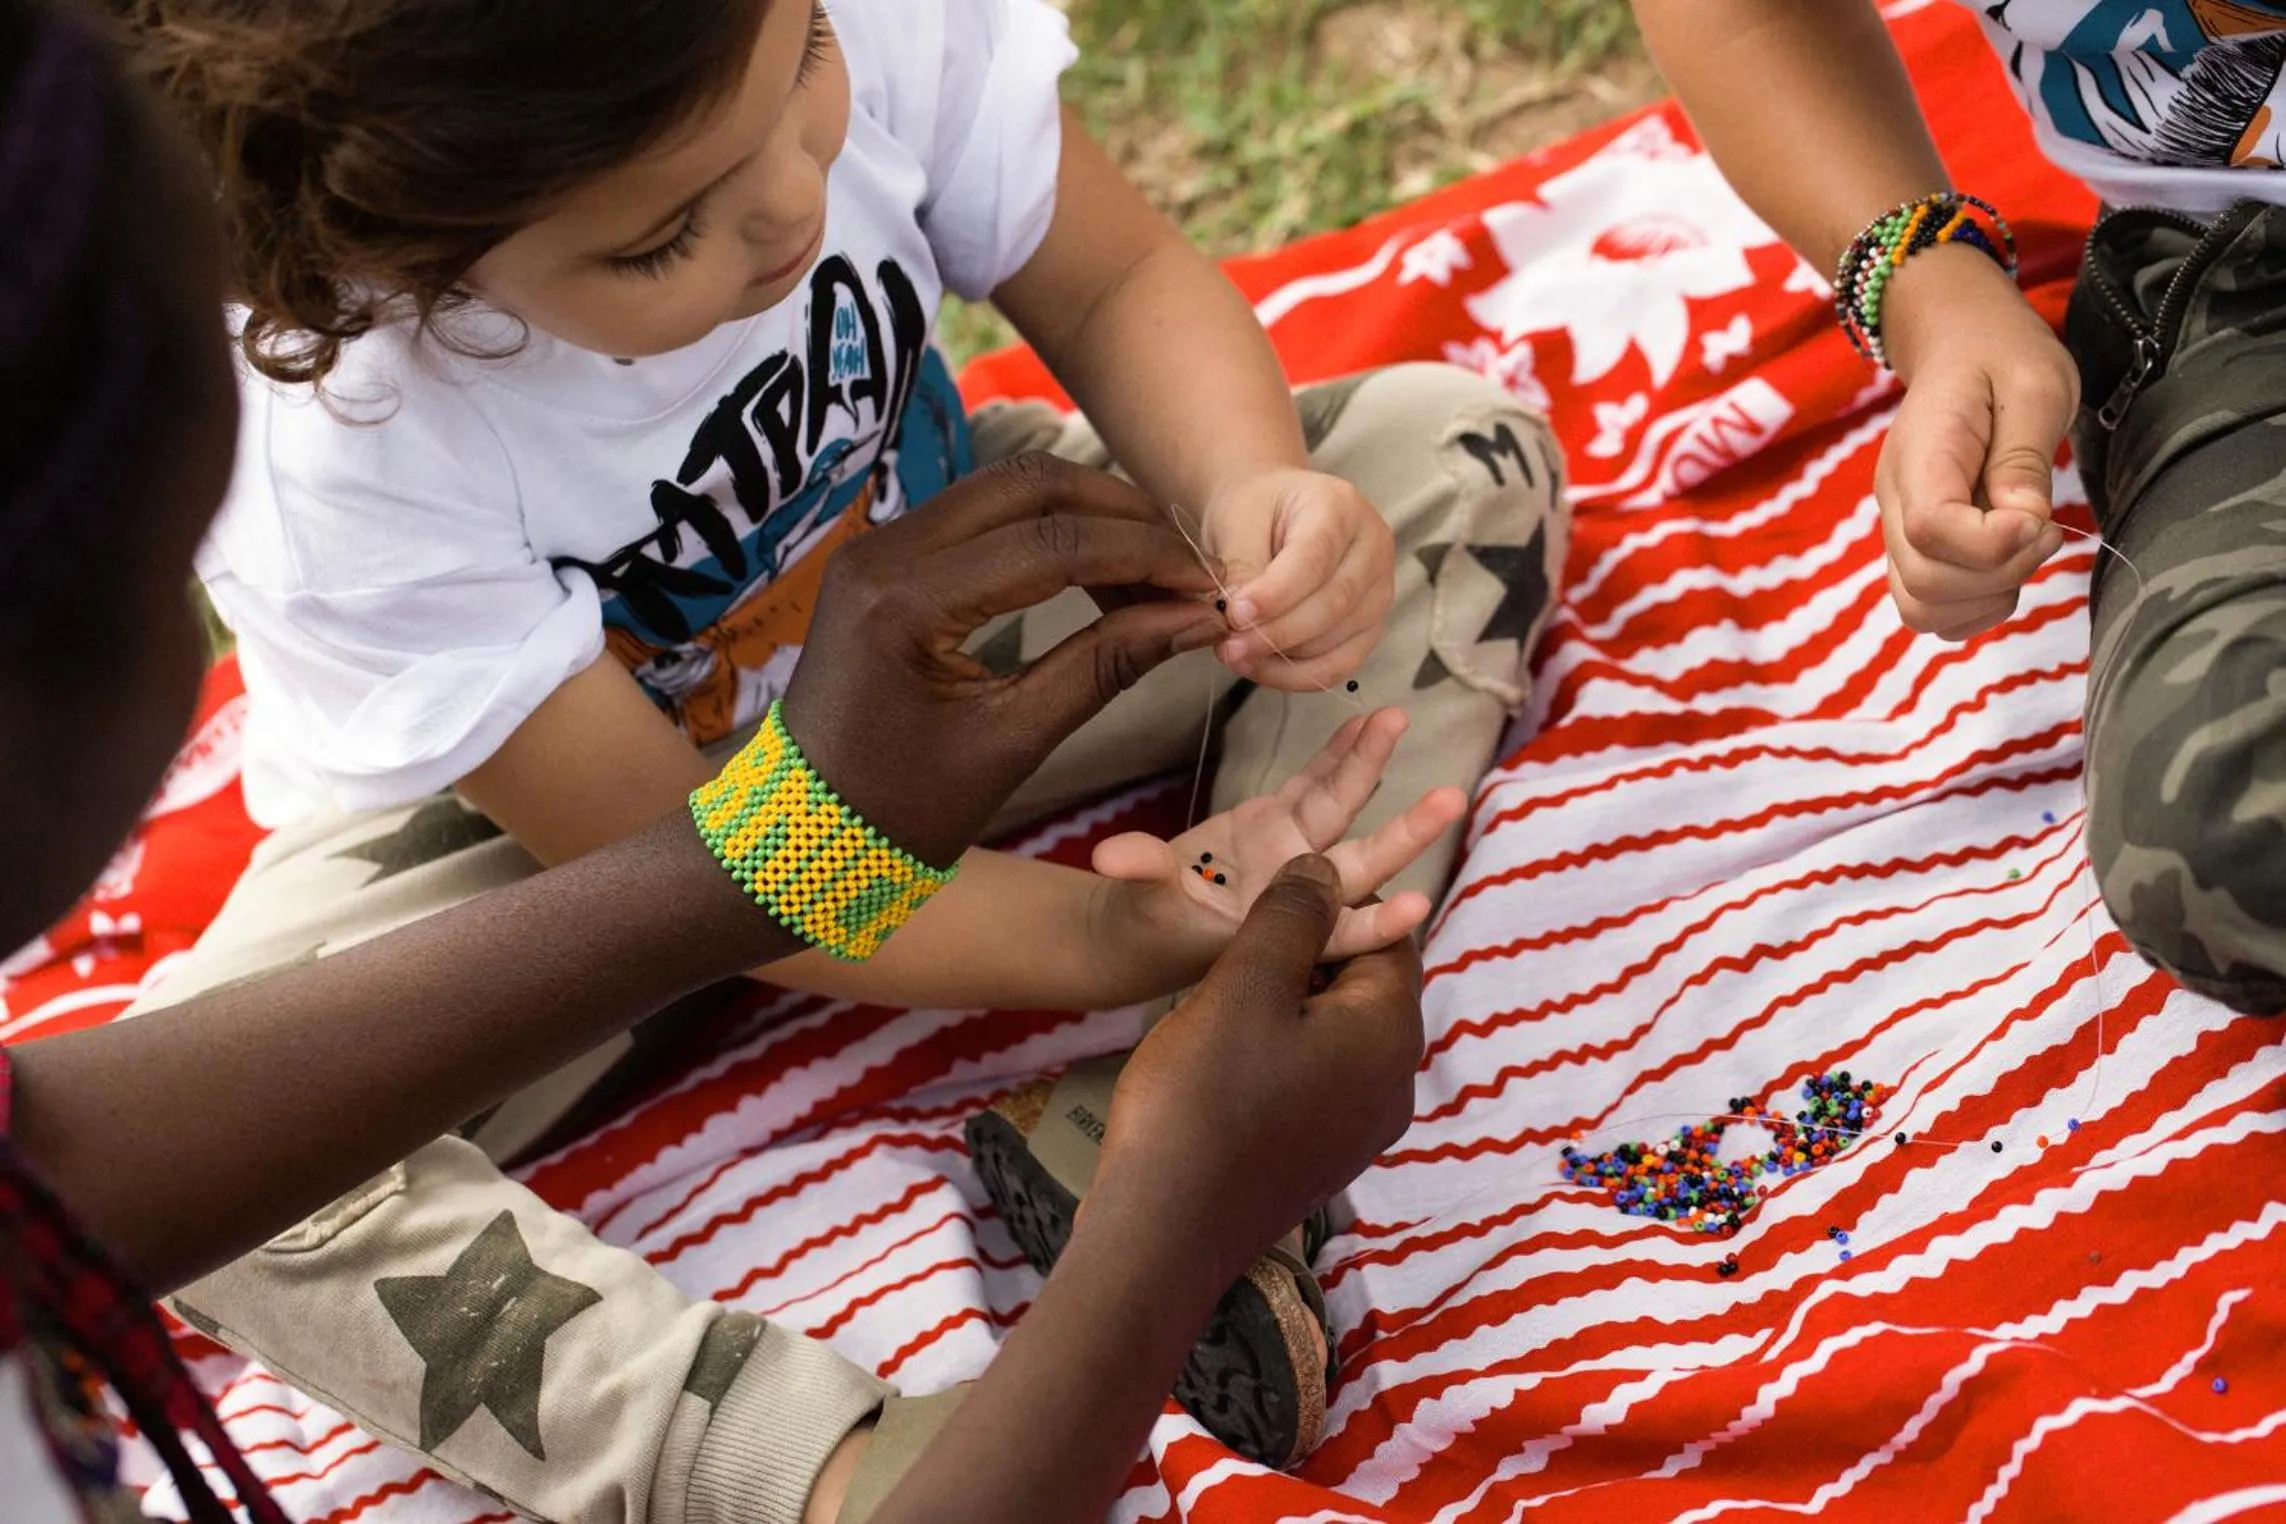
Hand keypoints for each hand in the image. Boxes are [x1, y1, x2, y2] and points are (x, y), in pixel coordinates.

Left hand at [782, 454, 1225, 866]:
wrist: (797, 832)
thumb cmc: (900, 810)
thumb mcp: (1011, 744)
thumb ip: (1104, 668)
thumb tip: (1196, 620)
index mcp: (906, 601)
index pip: (1053, 544)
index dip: (1144, 555)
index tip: (1208, 583)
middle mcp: (885, 551)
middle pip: (1031, 486)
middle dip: (1122, 516)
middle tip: (1188, 564)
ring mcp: (880, 547)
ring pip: (1008, 490)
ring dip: (1089, 518)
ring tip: (1152, 575)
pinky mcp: (886, 559)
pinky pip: (982, 518)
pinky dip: (1048, 534)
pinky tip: (1098, 578)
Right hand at [1090, 708, 1462, 982]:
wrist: (1147, 924)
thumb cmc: (1150, 931)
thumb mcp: (1144, 908)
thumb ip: (1140, 876)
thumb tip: (1111, 855)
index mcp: (1278, 931)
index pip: (1335, 932)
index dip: (1375, 922)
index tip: (1417, 905)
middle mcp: (1299, 892)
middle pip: (1361, 865)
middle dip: (1406, 833)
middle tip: (1452, 801)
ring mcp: (1293, 852)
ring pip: (1342, 811)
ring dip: (1369, 766)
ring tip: (1396, 718)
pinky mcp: (1280, 821)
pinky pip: (1316, 784)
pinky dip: (1338, 755)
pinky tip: (1364, 722)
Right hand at [1098, 855, 1424, 1285]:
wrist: (1163, 1232)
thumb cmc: (1203, 1099)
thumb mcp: (1244, 984)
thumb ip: (1292, 917)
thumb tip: (1326, 868)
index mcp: (1389, 1035)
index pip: (1391, 936)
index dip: (1337, 902)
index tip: (1275, 891)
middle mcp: (1392, 1086)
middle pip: (1365, 986)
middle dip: (1310, 953)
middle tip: (1241, 939)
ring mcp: (1359, 1130)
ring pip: (1336, 1033)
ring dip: (1290, 1002)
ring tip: (1225, 990)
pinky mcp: (1320, 1157)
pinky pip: (1315, 1078)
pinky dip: (1280, 1050)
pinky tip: (1223, 1052)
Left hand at [1200, 468, 1395, 688]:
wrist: (1270, 513)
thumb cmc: (1256, 510)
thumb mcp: (1238, 521)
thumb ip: (1242, 567)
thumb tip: (1241, 621)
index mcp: (1341, 507)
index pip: (1314, 560)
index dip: (1274, 595)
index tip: (1234, 616)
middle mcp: (1373, 549)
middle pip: (1332, 606)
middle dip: (1275, 634)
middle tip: (1228, 647)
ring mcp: (1378, 590)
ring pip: (1336, 641)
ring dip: (1282, 659)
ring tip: (1234, 654)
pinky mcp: (1369, 626)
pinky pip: (1340, 664)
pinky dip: (1297, 676)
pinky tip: (1259, 668)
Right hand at [1874, 243, 2077, 640]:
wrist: (1959, 344)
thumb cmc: (2002, 358)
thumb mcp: (2035, 386)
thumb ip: (2025, 456)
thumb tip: (2024, 522)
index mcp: (1921, 455)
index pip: (1934, 529)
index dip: (1994, 543)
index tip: (2042, 520)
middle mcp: (1896, 500)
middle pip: (1923, 581)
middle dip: (1999, 574)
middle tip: (2045, 532)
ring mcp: (1898, 529)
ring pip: (1918, 608)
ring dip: (1983, 599)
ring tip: (2023, 553)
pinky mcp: (1913, 548)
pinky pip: (1926, 609)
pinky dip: (1971, 610)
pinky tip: (2004, 571)